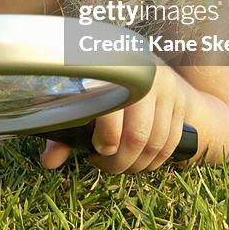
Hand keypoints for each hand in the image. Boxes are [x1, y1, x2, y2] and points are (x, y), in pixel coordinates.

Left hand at [40, 64, 189, 172]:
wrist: (142, 65)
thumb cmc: (104, 86)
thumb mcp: (83, 101)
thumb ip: (65, 131)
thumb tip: (48, 161)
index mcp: (113, 68)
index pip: (113, 110)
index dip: (105, 138)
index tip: (94, 150)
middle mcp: (144, 76)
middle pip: (137, 135)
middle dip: (119, 160)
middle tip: (104, 163)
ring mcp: (166, 88)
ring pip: (156, 143)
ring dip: (136, 164)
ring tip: (118, 163)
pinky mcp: (179, 101)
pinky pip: (171, 143)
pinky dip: (154, 161)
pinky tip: (138, 161)